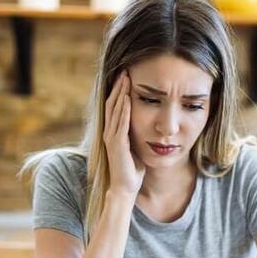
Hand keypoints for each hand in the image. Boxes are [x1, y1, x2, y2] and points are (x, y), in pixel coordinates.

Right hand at [103, 71, 144, 195]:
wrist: (125, 187)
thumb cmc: (132, 168)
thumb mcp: (135, 145)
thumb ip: (136, 132)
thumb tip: (147, 121)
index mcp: (114, 131)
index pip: (115, 105)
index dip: (120, 90)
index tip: (127, 75)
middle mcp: (109, 132)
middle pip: (112, 103)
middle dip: (119, 86)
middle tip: (125, 69)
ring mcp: (111, 138)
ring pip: (115, 110)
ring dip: (120, 93)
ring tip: (126, 78)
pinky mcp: (116, 145)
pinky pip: (120, 124)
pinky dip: (123, 111)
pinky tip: (127, 99)